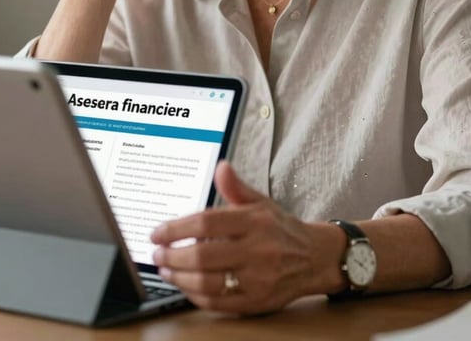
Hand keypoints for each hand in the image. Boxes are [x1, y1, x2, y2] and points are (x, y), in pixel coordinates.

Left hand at [150, 161, 314, 314]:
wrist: (314, 258)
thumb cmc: (280, 228)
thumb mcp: (260, 201)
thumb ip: (236, 187)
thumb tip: (221, 167)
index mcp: (254, 222)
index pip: (206, 223)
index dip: (176, 228)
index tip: (157, 232)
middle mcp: (256, 251)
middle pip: (203, 256)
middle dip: (172, 255)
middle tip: (156, 253)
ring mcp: (257, 280)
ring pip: (208, 283)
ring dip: (179, 277)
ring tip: (165, 269)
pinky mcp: (256, 302)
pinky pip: (218, 303)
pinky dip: (195, 296)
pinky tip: (185, 285)